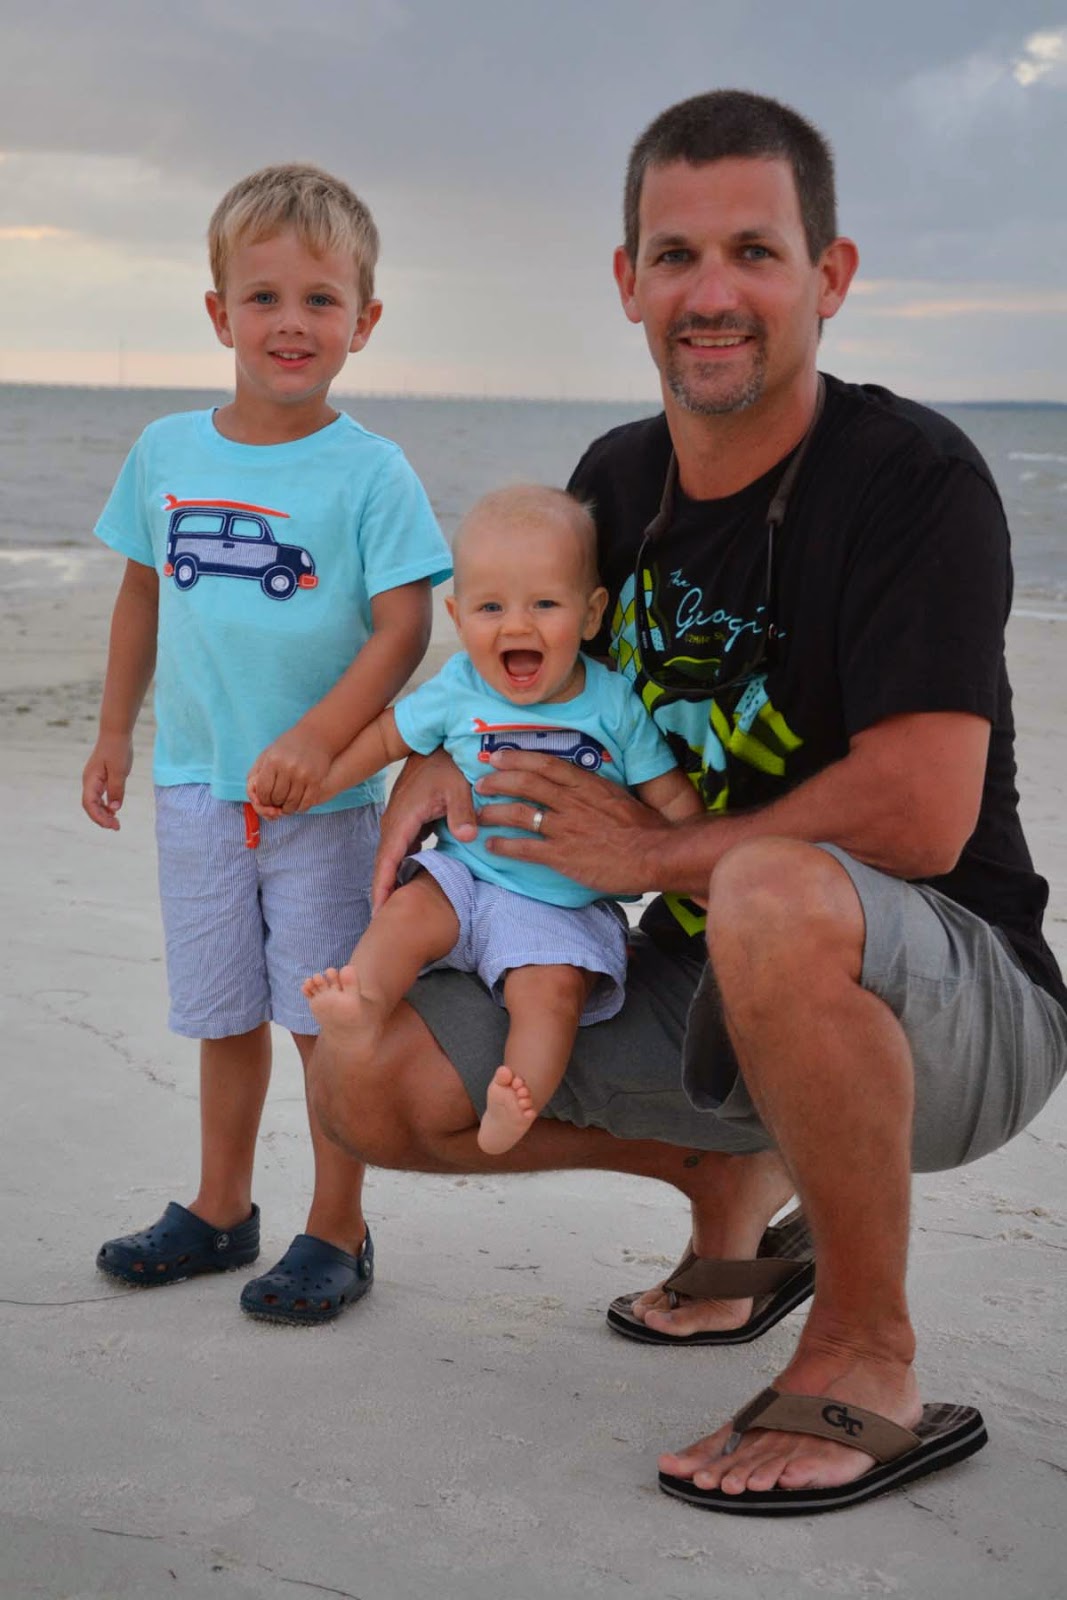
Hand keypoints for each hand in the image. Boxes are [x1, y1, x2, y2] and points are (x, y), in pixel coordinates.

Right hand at [82, 733, 133, 830]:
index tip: (112, 825)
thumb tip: (114, 809)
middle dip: (101, 818)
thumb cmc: (117, 749)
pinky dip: (105, 805)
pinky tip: (114, 810)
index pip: (89, 804)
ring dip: (103, 813)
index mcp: (91, 780)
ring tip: (116, 822)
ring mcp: (94, 779)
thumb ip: (116, 790)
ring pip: (94, 802)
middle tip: (117, 827)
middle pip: (90, 806)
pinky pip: (99, 795)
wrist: (116, 733)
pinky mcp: (100, 777)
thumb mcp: (120, 771)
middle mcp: (89, 781)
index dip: (99, 817)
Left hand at [247, 730, 331, 814]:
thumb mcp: (267, 754)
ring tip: (286, 804)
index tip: (265, 799)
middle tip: (276, 801)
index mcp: (273, 761)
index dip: (262, 799)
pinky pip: (305, 804)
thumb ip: (256, 775)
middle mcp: (288, 768)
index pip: (263, 791)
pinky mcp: (316, 781)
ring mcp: (303, 775)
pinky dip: (300, 809)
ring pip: (291, 804)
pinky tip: (297, 804)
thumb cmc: (287, 747)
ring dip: (287, 808)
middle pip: (277, 799)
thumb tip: (254, 798)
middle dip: (274, 804)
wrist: (315, 735)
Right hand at [372, 748, 475, 909]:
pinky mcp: (407, 821)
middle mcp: (394, 823)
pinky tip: (408, 885)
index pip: (387, 860)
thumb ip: (462, 812)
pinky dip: (400, 868)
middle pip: (384, 865)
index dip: (383, 887)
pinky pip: (400, 850)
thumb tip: (467, 836)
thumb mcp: (458, 786)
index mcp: (403, 819)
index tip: (379, 912)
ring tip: (393, 911)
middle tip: (382, 924)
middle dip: (382, 893)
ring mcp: (398, 822)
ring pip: (391, 858)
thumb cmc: (448, 765)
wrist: (437, 743)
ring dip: (390, 882)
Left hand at [474, 749, 672, 895]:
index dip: (517, 758)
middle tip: (481, 782)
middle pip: (525, 783)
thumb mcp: (620, 797)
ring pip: (518, 813)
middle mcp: (571, 801)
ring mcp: (564, 828)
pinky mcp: (562, 855)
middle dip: (498, 781)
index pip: (544, 763)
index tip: (498, 757)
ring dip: (493, 812)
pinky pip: (524, 848)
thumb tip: (583, 788)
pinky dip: (504, 846)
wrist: (656, 853)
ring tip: (478, 814)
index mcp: (587, 784)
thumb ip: (596, 792)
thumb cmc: (645, 827)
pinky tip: (491, 846)